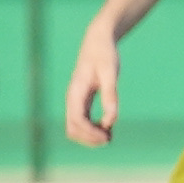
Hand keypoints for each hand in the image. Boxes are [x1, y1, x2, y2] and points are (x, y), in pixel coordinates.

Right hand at [65, 23, 122, 144]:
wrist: (98, 42)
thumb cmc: (105, 55)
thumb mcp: (110, 73)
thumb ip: (110, 95)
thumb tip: (111, 121)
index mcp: (76, 92)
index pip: (77, 120)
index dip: (90, 133)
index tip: (107, 137)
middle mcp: (72, 98)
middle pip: (72, 128)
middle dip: (88, 138)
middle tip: (109, 140)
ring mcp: (76, 101)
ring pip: (75, 127)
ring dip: (90, 135)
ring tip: (109, 137)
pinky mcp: (82, 101)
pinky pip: (82, 121)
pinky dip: (92, 128)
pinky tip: (108, 128)